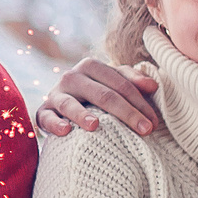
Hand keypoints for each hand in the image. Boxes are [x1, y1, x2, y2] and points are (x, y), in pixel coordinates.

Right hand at [36, 57, 161, 137]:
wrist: (61, 105)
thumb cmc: (95, 94)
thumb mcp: (113, 83)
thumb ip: (132, 80)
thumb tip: (153, 86)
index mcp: (91, 66)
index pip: (120, 84)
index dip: (140, 103)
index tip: (154, 123)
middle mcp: (72, 77)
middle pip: (103, 95)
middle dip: (126, 113)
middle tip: (145, 130)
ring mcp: (55, 94)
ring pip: (71, 104)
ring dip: (82, 115)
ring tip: (96, 126)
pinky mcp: (43, 112)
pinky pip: (46, 117)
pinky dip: (55, 124)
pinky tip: (66, 131)